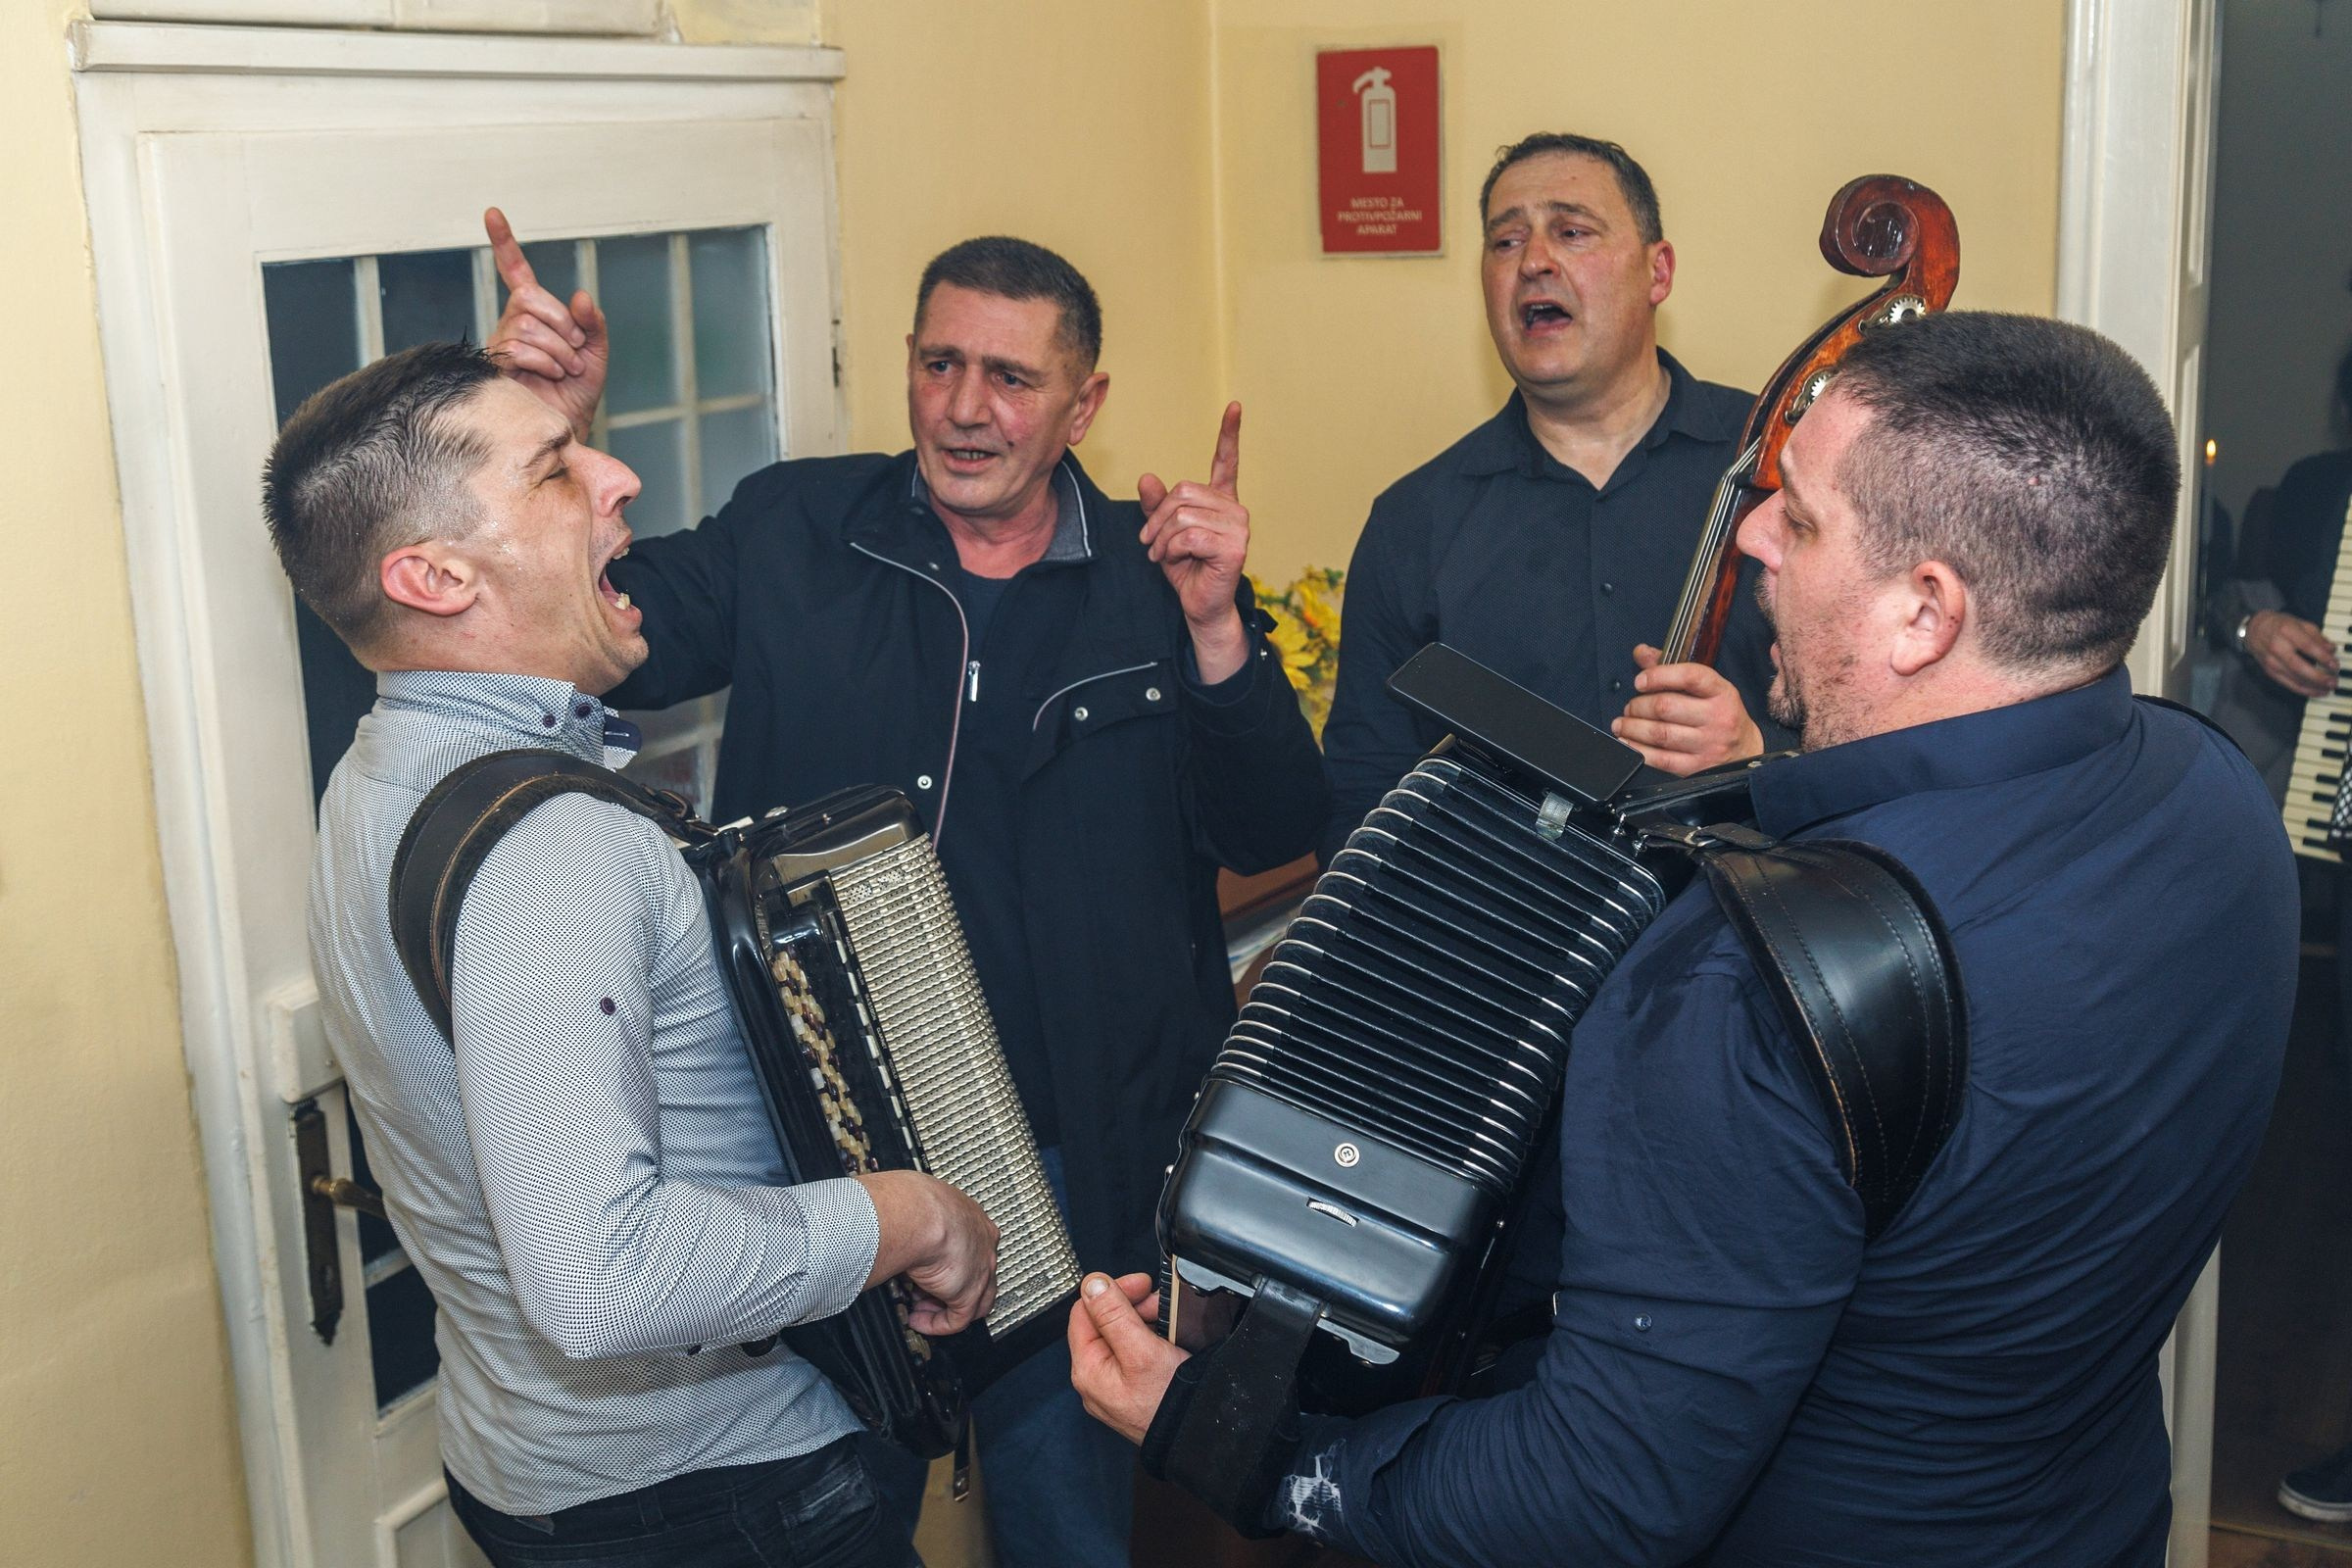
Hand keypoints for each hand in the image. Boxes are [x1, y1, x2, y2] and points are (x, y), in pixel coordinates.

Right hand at [483, 207, 608, 438]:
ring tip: (566, 370)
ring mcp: (501, 344)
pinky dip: (545, 362)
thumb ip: (592, 323)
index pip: (516, 273)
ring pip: (526, 326)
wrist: (569, 427)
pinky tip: (552, 377)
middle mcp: (512, 323)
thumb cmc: (578, 392)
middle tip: (576, 350)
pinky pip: (518, 349)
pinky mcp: (495, 367)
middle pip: (529, 299)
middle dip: (561, 323)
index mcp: (535, 313)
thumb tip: (580, 296)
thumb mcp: (596, 353)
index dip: (504, 243)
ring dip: (558, 350)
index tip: (493, 213)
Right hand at [856, 1170, 998, 1335]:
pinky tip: (917, 1320)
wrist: (916, 1214)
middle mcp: (982, 1242)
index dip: (946, 1261)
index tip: (925, 1268)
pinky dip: (936, 1324)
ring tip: (916, 1308)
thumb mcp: (916, 1207)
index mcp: (970, 1216)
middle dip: (946, 1285)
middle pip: (974, 1274)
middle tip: (920, 1290)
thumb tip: (894, 1227)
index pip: (967, 1245)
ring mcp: (981, 1269)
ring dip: (943, 1306)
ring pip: (972, 1299)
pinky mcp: (969, 1294)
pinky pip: (956, 1319)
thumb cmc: (909, 1201)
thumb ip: (914, 1222)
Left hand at [1068, 1271, 1178, 1444]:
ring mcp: (1113, 1388)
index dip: (1111, 1290)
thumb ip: (1114, 1315)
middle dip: (1132, 1306)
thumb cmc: (1169, 1404)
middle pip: (1103, 1324)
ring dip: (1144, 1321)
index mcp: (1087, 1369)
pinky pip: (1133, 1356)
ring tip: (1169, 1323)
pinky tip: (1168, 1340)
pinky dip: (1150, 1341)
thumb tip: (1092, 1284)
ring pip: (1120, 1338)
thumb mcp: (1142, 1350)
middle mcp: (1095, 1380)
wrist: (1195, 1438)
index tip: (1141, 1283)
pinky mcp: (1131, 1392)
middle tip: (1160, 1303)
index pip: (1084, 1312)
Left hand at [1140, 402, 1250, 682]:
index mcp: (1221, 501)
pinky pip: (1190, 535)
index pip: (1226, 461)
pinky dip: (1172, 549)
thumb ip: (1156, 506)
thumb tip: (1147, 477)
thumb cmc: (1186, 569)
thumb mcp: (1164, 533)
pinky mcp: (1235, 547)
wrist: (1200, 606)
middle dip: (1158, 518)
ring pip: (1183, 514)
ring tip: (1163, 555)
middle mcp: (1234, 509)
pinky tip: (1176, 560)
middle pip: (1184, 491)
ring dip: (1163, 538)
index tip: (1235, 406)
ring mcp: (1239, 527)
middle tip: (1151, 543)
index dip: (1229, 434)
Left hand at [1611, 644, 1765, 773]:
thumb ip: (1671, 668)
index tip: (1639, 681)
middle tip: (1629, 707)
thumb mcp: (1706, 688)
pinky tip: (1629, 742)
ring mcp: (1708, 744)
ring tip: (1622, 724)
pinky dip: (1639, 750)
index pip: (1689, 676)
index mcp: (1721, 692)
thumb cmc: (1720, 714)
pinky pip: (1661, 759)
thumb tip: (1640, 652)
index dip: (1659, 676)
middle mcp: (1717, 717)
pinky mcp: (1697, 768)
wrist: (1745, 751)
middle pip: (1666, 707)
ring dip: (1633, 728)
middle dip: (1638, 706)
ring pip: (1660, 734)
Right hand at [2246, 610, 2337, 698]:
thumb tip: (2331, 650)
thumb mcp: (2301, 624)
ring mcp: (2271, 662)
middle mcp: (2277, 647)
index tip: (2335, 665)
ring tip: (2328, 688)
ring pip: (2293, 679)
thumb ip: (2317, 637)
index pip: (2307, 647)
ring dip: (2313, 686)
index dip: (2323, 657)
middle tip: (2333, 682)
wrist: (2254, 630)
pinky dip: (2304, 690)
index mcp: (2287, 631)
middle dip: (2318, 677)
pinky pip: (2288, 684)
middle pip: (2299, 666)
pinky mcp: (2269, 672)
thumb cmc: (2280, 625)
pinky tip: (2317, 691)